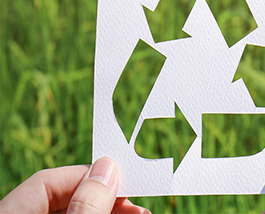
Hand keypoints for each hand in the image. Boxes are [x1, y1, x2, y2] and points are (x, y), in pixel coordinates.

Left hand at [0, 157, 148, 213]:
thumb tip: (106, 169)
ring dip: (108, 209)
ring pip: (73, 212)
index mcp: (11, 213)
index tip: (121, 177)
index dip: (87, 174)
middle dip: (104, 195)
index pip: (47, 180)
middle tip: (135, 200)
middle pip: (63, 197)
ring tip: (138, 213)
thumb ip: (87, 205)